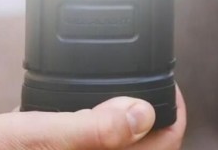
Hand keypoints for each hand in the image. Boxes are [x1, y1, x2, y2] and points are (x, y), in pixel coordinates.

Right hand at [0, 87, 185, 148]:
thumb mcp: (45, 135)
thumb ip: (94, 127)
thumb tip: (142, 113)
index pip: (164, 142)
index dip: (171, 110)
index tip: (167, 82)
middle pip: (145, 140)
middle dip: (148, 110)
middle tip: (140, 77)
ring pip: (117, 137)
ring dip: (120, 114)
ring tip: (112, 84)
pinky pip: (91, 138)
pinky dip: (93, 119)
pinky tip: (77, 102)